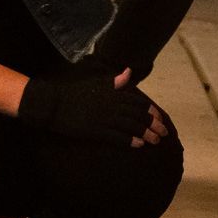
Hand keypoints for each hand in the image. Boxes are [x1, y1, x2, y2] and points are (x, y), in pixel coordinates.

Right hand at [18, 67, 166, 148]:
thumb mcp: (95, 82)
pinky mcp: (95, 130)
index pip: (139, 102)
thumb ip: (115, 80)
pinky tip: (139, 145)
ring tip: (155, 142)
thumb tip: (129, 72)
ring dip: (146, 134)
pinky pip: (117, 137)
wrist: (53, 104)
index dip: (152, 111)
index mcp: (114, 93)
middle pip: (139, 116)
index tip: (160, 118)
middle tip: (164, 134)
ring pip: (131, 127)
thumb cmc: (73, 92)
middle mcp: (112, 105)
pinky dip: (130, 140)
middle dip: (154, 125)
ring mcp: (104, 118)